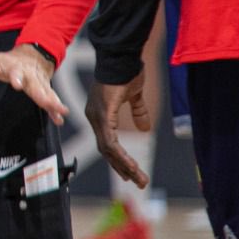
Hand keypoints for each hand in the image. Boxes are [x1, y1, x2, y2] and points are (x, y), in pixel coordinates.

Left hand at [0, 44, 68, 123]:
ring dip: (55, 103)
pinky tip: (59, 121)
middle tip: (47, 103)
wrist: (31, 56)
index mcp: (17, 69)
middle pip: (37, 86)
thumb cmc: (8, 62)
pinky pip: (52, 101)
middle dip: (42, 95)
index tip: (17, 85)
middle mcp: (31, 78)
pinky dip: (55, 111)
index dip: (16, 78)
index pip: (16, 73)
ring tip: (62, 112)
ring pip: (48, 94)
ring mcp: (40, 85)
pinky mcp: (46, 92)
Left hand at [83, 73, 151, 187]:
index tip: (129, 173)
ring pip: (108, 149)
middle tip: (138, 182)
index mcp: (99, 113)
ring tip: (140, 179)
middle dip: (123, 168)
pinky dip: (121, 155)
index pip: (106, 142)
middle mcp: (94, 116)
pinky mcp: (103, 113)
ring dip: (124, 166)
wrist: (123, 56)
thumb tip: (145, 129)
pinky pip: (110, 140)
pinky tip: (131, 166)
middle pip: (106, 150)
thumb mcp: (134, 96)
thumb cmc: (127, 72)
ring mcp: (96, 115)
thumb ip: (137, 112)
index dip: (118, 159)